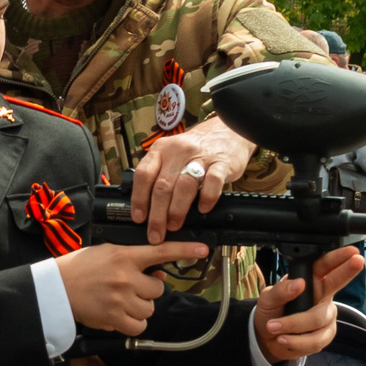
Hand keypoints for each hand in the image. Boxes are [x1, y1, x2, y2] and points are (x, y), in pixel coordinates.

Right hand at [58, 241, 208, 334]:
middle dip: (147, 291)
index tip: (203, 250)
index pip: (161, 251)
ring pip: (149, 309)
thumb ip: (134, 261)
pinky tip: (119, 316)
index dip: (184, 251)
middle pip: (158, 290)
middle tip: (129, 288)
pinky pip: (139, 326)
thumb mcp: (107, 253)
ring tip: (120, 302)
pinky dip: (132, 324)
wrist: (55, 287)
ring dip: (140, 308)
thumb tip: (159, 276)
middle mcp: (125, 277)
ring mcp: (120, 298)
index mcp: (124, 255)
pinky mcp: (113, 318)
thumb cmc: (80, 268)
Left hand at [130, 116, 254, 243]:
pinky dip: (207, 198)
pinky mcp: (221, 163)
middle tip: (156, 233)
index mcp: (161, 150)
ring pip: (184, 185)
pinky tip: (203, 210)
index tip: (138, 218)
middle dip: (157, 214)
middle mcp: (178, 152)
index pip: (144, 175)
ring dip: (177, 210)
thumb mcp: (170, 155)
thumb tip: (144, 207)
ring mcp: (200, 157)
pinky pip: (213, 181)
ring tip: (174, 226)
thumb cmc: (194, 150)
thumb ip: (158, 174)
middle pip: (162, 186)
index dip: (139, 198)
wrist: (226, 131)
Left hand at [253, 246, 364, 365]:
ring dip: (293, 324)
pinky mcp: (325, 335)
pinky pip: (316, 339)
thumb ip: (280, 291)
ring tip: (274, 327)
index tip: (352, 252)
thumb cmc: (271, 313)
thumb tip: (298, 283)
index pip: (325, 266)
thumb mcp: (268, 299)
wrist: (268, 339)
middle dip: (347, 272)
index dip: (338, 257)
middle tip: (357, 261)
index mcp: (309, 282)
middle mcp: (322, 296)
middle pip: (337, 283)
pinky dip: (296, 341)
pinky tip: (284, 339)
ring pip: (318, 319)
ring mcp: (326, 316)